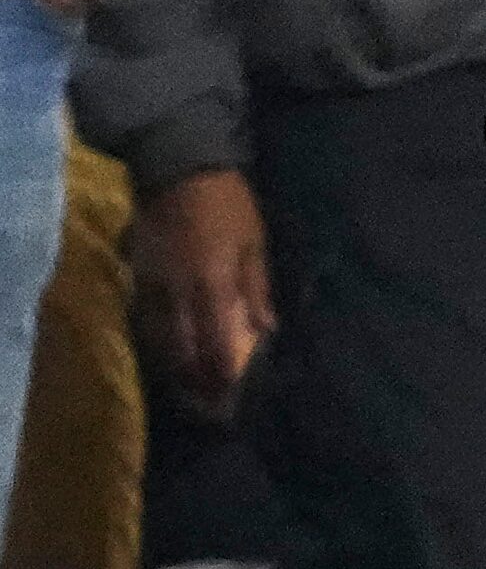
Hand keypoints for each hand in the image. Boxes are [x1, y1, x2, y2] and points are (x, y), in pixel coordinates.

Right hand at [130, 169, 276, 420]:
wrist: (175, 164)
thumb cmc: (226, 204)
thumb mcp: (254, 244)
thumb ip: (257, 290)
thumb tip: (267, 331)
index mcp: (212, 285)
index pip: (216, 344)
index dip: (222, 376)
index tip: (231, 398)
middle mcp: (177, 291)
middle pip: (181, 350)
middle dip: (195, 380)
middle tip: (209, 403)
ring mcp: (151, 283)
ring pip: (157, 338)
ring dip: (173, 365)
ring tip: (189, 387)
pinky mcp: (135, 272)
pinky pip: (143, 317)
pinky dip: (156, 339)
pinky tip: (167, 351)